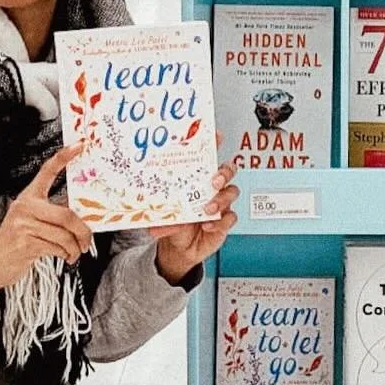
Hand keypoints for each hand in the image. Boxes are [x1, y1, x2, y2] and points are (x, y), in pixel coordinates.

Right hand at [0, 143, 92, 306]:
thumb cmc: (17, 242)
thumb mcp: (30, 220)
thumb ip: (52, 212)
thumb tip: (84, 212)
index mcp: (28, 197)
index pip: (47, 171)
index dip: (64, 157)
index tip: (80, 145)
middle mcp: (25, 207)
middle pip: (66, 215)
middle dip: (83, 231)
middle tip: (88, 240)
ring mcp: (24, 225)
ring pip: (64, 235)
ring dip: (75, 248)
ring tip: (75, 253)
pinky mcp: (25, 244)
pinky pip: (57, 247)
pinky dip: (66, 255)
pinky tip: (64, 257)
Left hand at [150, 156, 238, 284]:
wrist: (180, 249)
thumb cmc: (176, 223)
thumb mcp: (166, 214)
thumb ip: (163, 213)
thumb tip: (151, 214)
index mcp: (198, 179)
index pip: (210, 157)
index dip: (216, 144)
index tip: (217, 136)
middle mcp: (212, 188)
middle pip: (228, 171)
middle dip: (224, 173)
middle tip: (213, 181)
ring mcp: (221, 204)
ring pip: (232, 192)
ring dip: (221, 199)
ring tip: (207, 209)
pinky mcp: (225, 221)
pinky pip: (230, 217)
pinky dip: (220, 222)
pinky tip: (207, 225)